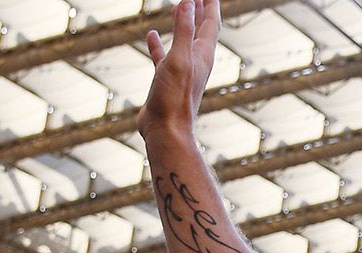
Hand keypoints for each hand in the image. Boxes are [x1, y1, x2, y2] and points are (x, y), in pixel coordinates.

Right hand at [139, 0, 221, 146]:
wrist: (166, 131)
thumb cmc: (174, 98)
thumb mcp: (179, 60)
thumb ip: (184, 31)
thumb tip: (188, 2)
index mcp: (202, 55)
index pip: (211, 23)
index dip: (210, 4)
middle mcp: (195, 62)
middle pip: (200, 29)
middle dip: (200, 9)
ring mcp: (181, 71)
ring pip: (183, 41)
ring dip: (182, 23)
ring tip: (177, 7)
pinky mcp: (166, 80)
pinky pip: (163, 56)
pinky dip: (158, 44)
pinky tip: (151, 35)